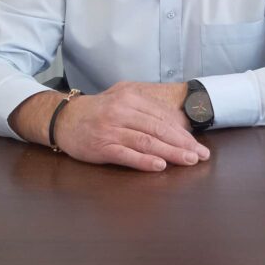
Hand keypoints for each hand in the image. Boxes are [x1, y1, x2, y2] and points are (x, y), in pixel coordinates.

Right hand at [55, 81, 210, 171]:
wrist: (64, 119)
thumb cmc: (98, 112)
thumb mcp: (122, 101)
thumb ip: (145, 109)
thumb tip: (176, 124)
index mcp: (131, 98)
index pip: (163, 117)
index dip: (183, 133)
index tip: (198, 145)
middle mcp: (122, 111)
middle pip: (159, 129)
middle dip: (183, 144)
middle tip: (200, 156)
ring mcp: (111, 129)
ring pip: (147, 141)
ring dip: (171, 153)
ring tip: (188, 161)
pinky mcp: (101, 146)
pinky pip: (127, 154)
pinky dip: (144, 161)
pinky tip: (159, 166)